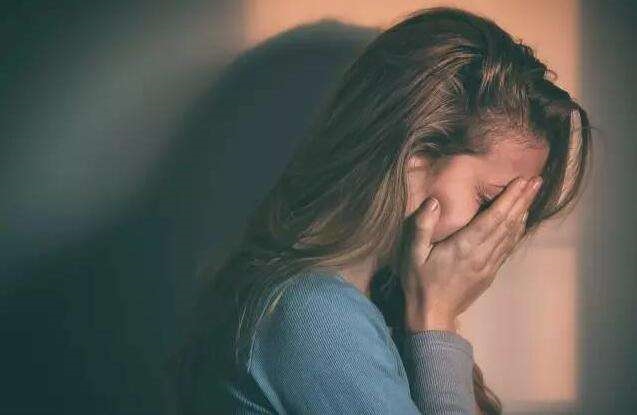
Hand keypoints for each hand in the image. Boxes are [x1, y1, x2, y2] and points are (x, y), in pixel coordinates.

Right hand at [400, 176, 542, 332]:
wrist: (433, 316)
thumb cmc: (420, 283)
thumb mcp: (413, 254)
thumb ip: (422, 226)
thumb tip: (433, 201)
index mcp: (465, 246)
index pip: (493, 217)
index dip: (510, 198)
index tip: (523, 181)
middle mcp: (482, 254)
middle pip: (507, 223)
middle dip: (523, 200)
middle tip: (537, 180)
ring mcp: (489, 265)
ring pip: (511, 235)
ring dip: (523, 213)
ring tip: (533, 195)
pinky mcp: (490, 274)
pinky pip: (508, 248)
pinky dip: (517, 231)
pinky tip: (521, 222)